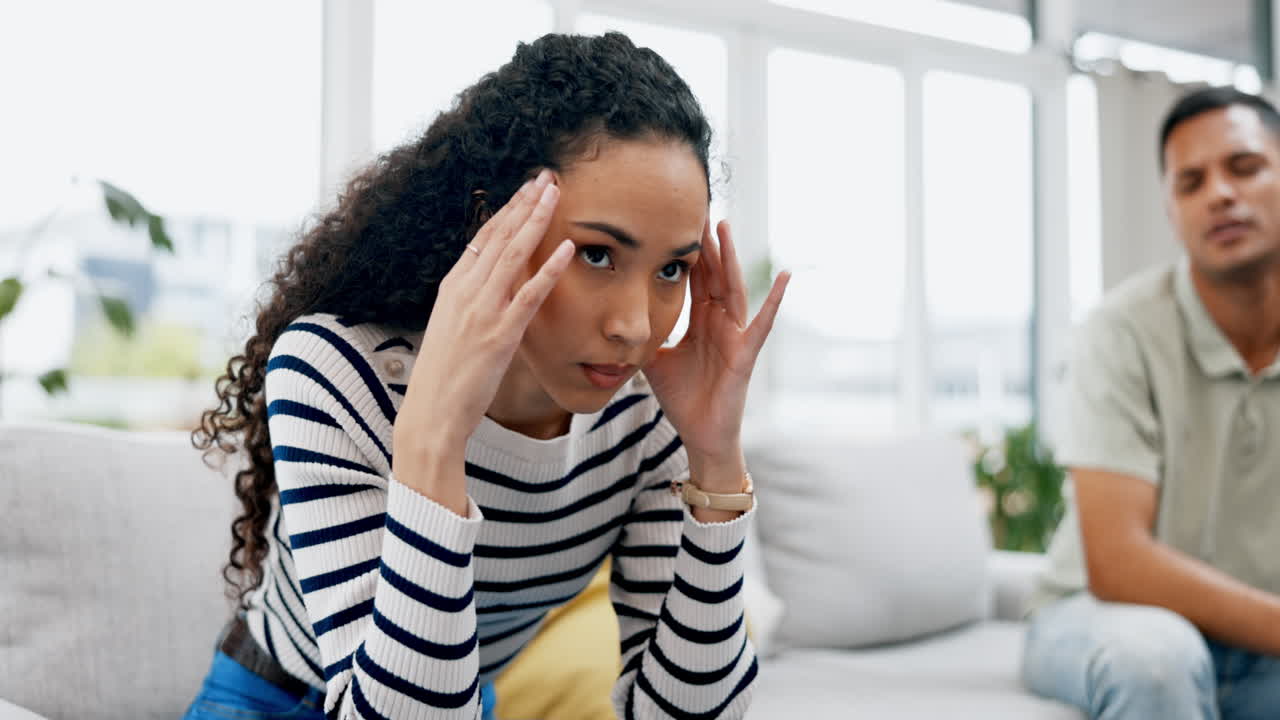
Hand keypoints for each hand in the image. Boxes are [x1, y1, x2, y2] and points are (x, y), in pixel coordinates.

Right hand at [394, 171, 572, 463]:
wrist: (430, 414)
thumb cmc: (444, 377)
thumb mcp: (452, 328)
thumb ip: (471, 303)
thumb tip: (490, 287)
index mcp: (452, 287)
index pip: (483, 236)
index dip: (508, 209)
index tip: (527, 188)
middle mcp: (465, 292)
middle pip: (499, 235)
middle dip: (524, 202)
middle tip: (547, 176)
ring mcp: (482, 311)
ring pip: (513, 254)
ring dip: (536, 220)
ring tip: (555, 194)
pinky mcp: (499, 335)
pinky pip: (530, 295)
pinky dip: (549, 269)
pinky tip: (568, 248)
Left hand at [644, 219, 788, 488]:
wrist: (700, 435)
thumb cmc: (683, 399)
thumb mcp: (654, 360)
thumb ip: (645, 337)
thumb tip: (616, 324)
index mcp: (700, 322)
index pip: (694, 278)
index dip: (687, 251)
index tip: (677, 220)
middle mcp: (720, 323)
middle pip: (713, 274)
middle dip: (706, 243)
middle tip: (698, 206)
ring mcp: (736, 335)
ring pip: (732, 288)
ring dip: (729, 257)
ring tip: (725, 226)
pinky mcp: (746, 353)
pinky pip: (762, 323)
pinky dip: (774, 300)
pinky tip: (784, 276)